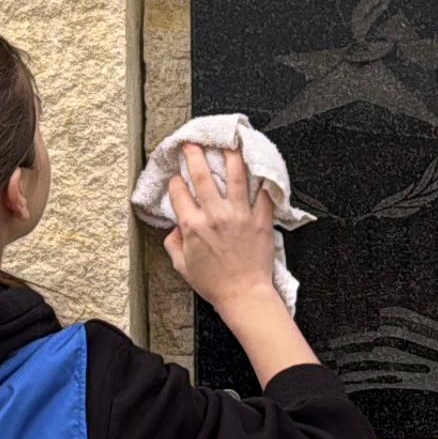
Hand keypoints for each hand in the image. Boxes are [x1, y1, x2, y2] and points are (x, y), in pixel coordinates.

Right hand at [160, 144, 283, 313]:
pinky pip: (263, 193)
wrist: (244, 295)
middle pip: (202, 175)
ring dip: (230, 155)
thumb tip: (175, 228)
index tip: (177, 178)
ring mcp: (240, 215)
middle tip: (193, 144)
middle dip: (194, 154)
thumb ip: (174, 243)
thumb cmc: (214, 284)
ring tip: (229, 144)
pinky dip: (262, 179)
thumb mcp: (182, 266)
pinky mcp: (260, 220)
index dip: (175, 182)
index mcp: (193, 226)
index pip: (179, 192)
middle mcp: (215, 215)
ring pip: (236, 175)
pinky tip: (259, 167)